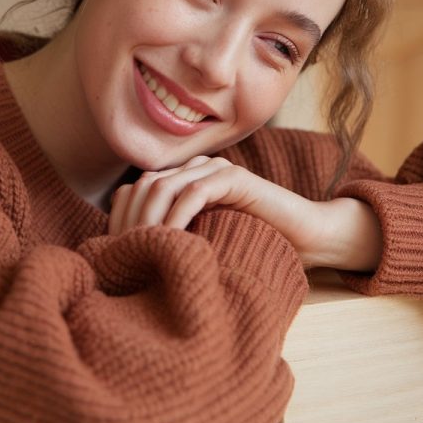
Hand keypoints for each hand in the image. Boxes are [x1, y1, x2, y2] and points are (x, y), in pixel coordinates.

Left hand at [108, 156, 382, 271]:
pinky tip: (172, 242)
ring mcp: (215, 169)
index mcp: (186, 179)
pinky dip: (178, 217)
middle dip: (132, 220)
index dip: (124, 217)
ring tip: (144, 251)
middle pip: (147, 185)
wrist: (305, 238)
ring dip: (150, 220)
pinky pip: (194, 192)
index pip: (139, 188)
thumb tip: (130, 252)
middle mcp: (197, 168)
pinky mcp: (234, 178)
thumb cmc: (252, 245)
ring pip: (165, 186)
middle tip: (126, 254)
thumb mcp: (204, 241)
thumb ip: (174, 236)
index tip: (117, 251)